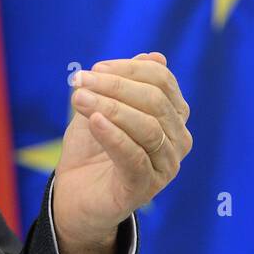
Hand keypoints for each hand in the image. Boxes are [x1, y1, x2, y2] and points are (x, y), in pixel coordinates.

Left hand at [54, 52, 192, 253]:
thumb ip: (124, 85)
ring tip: (78, 97)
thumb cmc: (91, 150)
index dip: (127, 69)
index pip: (161, 81)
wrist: (75, 196)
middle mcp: (178, 140)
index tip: (93, 68)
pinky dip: (113, 136)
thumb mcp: (103, 109)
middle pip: (154, 101)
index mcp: (172, 116)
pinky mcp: (145, 188)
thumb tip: (155, 56)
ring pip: (146, 127)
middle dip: (114, 85)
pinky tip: (94, 121)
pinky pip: (134, 156)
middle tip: (78, 80)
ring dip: (109, 107)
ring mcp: (165, 166)